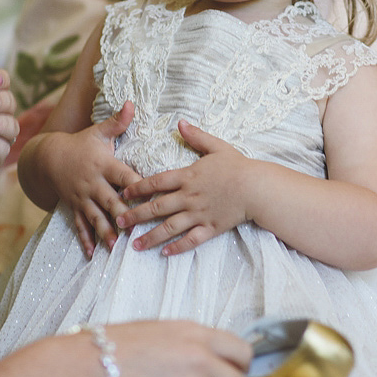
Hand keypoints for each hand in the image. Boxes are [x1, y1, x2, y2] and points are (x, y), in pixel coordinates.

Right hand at [39, 101, 140, 255]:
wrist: (48, 157)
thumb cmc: (80, 144)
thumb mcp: (98, 132)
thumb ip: (118, 122)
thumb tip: (132, 103)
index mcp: (103, 164)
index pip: (123, 175)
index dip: (136, 184)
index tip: (151, 194)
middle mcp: (93, 183)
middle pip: (110, 200)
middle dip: (121, 214)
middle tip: (134, 228)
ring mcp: (82, 198)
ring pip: (95, 217)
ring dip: (105, 232)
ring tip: (115, 245)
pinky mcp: (74, 208)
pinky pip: (80, 226)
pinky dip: (86, 240)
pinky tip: (93, 254)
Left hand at [118, 120, 252, 255]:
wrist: (257, 188)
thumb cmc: (237, 166)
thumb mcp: (216, 147)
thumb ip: (196, 136)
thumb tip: (180, 123)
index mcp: (187, 177)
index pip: (156, 183)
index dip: (137, 188)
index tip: (122, 194)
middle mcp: (189, 197)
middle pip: (156, 207)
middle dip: (135, 216)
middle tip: (119, 222)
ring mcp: (198, 214)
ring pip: (169, 227)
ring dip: (150, 237)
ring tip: (134, 245)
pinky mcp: (210, 227)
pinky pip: (191, 240)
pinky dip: (177, 247)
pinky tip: (164, 253)